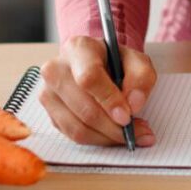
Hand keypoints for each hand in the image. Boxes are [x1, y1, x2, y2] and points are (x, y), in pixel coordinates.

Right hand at [39, 36, 157, 146]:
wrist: (97, 63)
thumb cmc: (115, 61)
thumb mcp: (136, 60)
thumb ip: (141, 77)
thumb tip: (133, 104)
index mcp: (78, 49)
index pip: (89, 77)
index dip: (109, 100)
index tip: (127, 116)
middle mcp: (56, 70)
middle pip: (83, 108)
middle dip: (113, 126)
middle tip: (137, 131)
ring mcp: (49, 94)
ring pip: (78, 127)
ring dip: (107, 137)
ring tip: (130, 135)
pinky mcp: (51, 114)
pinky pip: (74, 136)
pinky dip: (98, 140)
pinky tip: (114, 135)